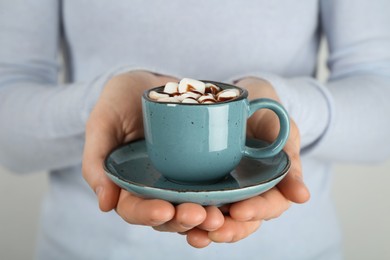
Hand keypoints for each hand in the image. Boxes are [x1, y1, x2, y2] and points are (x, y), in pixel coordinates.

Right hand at [82, 71, 224, 246]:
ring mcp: (178, 179)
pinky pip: (210, 188)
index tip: (164, 211)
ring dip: (205, 216)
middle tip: (201, 215)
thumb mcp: (102, 123)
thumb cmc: (120, 100)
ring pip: (191, 207)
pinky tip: (235, 200)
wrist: (149, 83)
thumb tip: (104, 203)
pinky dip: (222, 198)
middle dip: (183, 219)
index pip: (134, 209)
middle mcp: (154, 187)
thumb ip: (95, 159)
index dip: (147, 214)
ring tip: (220, 216)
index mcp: (127, 184)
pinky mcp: (199, 167)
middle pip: (168, 215)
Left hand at [184, 77, 309, 245]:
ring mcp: (225, 190)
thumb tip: (303, 198)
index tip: (240, 211)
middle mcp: (248, 193)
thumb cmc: (268, 115)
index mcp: (272, 185)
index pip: (269, 206)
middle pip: (241, 221)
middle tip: (212, 227)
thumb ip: (291, 160)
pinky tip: (173, 216)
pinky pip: (196, 202)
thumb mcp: (284, 132)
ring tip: (193, 231)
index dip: (256, 211)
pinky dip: (186, 213)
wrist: (244, 100)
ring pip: (218, 217)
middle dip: (228, 228)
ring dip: (205, 227)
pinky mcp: (203, 184)